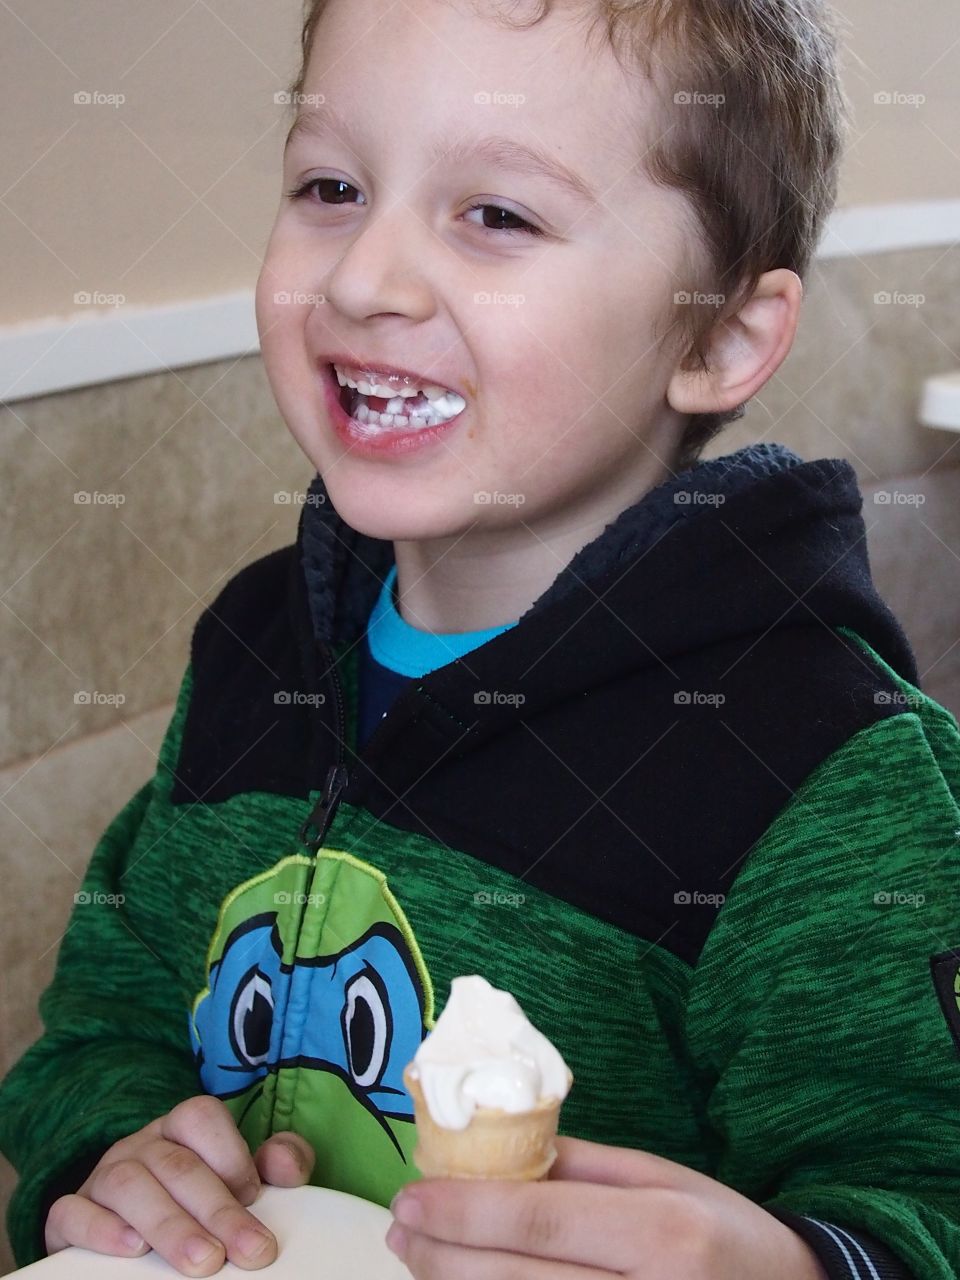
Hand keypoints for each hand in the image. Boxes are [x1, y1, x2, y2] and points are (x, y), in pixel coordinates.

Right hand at [44, 1094, 315, 1275]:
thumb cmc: (200, 1200)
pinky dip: (100, 1230)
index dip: (230, 1153)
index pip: (200, 1117)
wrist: (132, 1232)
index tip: (255, 1196)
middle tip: (249, 1252)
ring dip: (169, 1225)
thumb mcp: (243, 1177)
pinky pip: (72, 1212)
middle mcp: (140, 1144)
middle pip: (175, 1164)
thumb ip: (277, 1163)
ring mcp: (102, 1176)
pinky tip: (132, 1249)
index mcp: (180, 1127)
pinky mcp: (71, 1214)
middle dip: (217, 1210)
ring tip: (203, 1262)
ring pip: (127, 1185)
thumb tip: (287, 1165)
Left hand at [386, 1135, 827, 1278]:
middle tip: (399, 1230)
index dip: (464, 1212)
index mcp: (665, 1234)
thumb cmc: (724, 1233)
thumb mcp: (664, 1179)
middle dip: (443, 1259)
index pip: (542, 1222)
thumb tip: (493, 1150)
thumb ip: (579, 1167)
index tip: (409, 1195)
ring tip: (420, 1263)